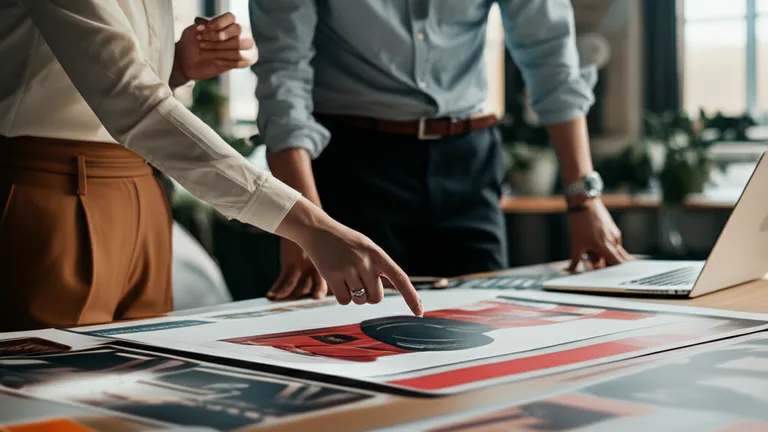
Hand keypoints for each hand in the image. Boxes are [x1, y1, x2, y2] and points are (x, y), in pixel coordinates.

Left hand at [172, 13, 256, 84]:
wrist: (188, 63)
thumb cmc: (191, 44)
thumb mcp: (192, 31)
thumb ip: (202, 24)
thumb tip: (210, 23)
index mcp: (227, 22)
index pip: (230, 18)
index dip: (218, 23)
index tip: (203, 29)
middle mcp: (238, 32)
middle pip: (237, 31)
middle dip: (218, 39)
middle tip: (201, 44)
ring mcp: (243, 46)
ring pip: (238, 48)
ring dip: (219, 52)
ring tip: (205, 53)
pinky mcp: (244, 60)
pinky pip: (239, 62)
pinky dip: (225, 61)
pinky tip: (215, 61)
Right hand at [275, 197, 422, 315]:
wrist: (319, 230)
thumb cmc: (346, 242)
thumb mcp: (368, 247)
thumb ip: (379, 266)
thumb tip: (387, 291)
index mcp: (378, 254)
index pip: (400, 278)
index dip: (411, 297)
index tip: (419, 312)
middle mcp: (365, 262)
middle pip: (376, 298)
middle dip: (370, 295)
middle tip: (360, 280)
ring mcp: (348, 269)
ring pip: (360, 300)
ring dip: (355, 295)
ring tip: (347, 276)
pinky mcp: (332, 276)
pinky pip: (344, 300)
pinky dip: (343, 296)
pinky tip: (338, 281)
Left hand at [567, 198, 633, 271]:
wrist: (584, 202)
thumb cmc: (579, 222)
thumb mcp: (575, 244)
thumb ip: (575, 260)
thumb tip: (571, 270)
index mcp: (605, 246)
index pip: (619, 263)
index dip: (622, 272)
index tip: (624, 277)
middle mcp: (613, 240)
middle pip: (620, 259)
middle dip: (611, 265)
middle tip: (600, 265)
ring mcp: (614, 234)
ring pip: (615, 251)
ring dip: (607, 256)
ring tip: (592, 253)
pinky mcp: (612, 229)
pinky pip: (613, 243)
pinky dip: (606, 247)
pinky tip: (594, 244)